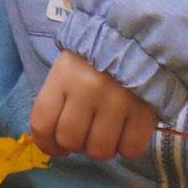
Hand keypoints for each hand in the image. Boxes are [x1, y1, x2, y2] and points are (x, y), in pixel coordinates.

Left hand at [29, 50, 158, 165]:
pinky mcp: (145, 111)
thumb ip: (57, 102)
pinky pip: (130, 148)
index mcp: (63, 77)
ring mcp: (118, 101)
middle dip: (76, 144)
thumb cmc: (97, 57)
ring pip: (99, 150)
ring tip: (107, 132)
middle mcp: (87, 90)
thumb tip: (53, 142)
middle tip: (86, 133)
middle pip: (70, 140)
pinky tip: (127, 131)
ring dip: (101, 148)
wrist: (141, 38)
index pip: (42, 124)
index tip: (56, 146)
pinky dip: (127, 146)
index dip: (47, 143)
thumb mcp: (68, 69)